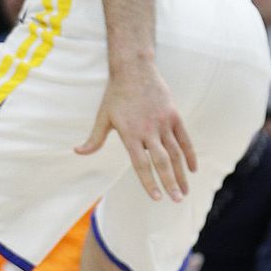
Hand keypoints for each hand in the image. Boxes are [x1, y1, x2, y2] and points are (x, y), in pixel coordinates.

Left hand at [76, 67, 195, 201]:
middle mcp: (149, 130)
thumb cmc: (115, 95)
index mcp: (130, 134)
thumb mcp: (103, 117)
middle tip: (176, 200)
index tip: (156, 198)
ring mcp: (163, 122)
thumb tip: (77, 152)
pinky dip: (189, 155)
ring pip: (176, 153)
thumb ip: (94, 139)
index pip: (141, 164)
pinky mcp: (174, 115)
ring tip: (184, 191)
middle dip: (170, 183)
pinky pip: (185, 139)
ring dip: (181, 174)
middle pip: (162, 162)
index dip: (149, 182)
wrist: (134, 70)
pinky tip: (192, 169)